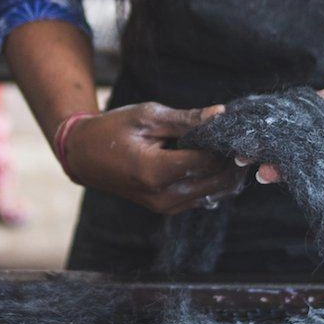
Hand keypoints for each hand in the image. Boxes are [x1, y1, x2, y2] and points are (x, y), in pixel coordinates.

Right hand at [65, 102, 245, 213]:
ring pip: (216, 192)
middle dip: (233, 159)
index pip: (208, 161)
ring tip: (227, 144)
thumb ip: (187, 119)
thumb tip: (221, 115)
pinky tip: (214, 158)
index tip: (234, 125)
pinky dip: (215, 179)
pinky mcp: (168, 208)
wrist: (84, 155)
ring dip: (227, 171)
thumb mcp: (148, 117)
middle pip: (218, 182)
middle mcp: (164, 197)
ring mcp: (166, 207)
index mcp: (155, 172)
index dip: (226, 143)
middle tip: (239, 135)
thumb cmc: (113, 130)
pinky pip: (204, 196)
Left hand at [251, 81, 323, 184]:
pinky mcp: (321, 105)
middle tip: (243, 158)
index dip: (286, 172)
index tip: (265, 173)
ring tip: (242, 136)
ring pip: (290, 131)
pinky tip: (259, 108)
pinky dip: (279, 108)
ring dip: (268, 133)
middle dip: (267, 155)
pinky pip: (299, 106)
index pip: (307, 169)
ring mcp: (320, 126)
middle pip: (292, 153)